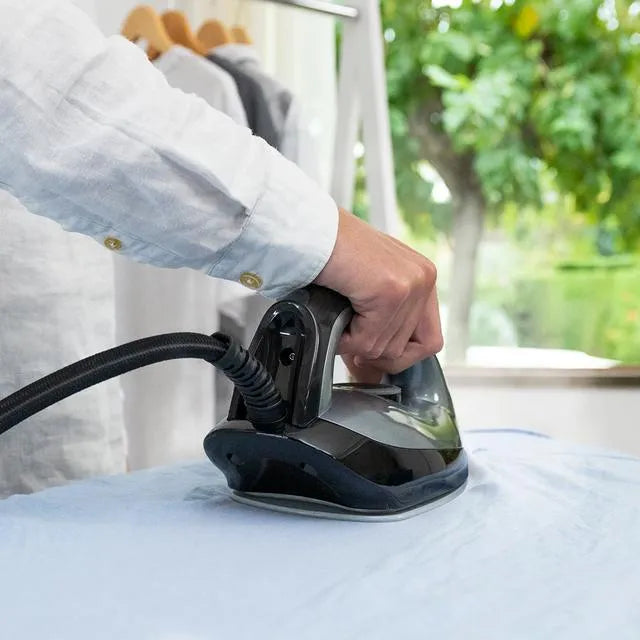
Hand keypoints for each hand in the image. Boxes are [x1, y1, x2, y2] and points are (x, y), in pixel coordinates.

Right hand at [314, 208, 442, 379]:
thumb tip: (375, 371)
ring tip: (339, 318)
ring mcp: (411, 284)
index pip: (429, 340)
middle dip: (374, 352)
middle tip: (349, 342)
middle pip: (409, 349)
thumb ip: (381, 321)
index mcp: (422, 276)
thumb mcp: (368, 289)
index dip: (400, 356)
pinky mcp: (392, 291)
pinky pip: (369, 340)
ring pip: (386, 348)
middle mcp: (424, 277)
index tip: (373, 356)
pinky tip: (336, 316)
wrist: (310, 232)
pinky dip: (346, 338)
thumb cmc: (330, 254)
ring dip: (355, 342)